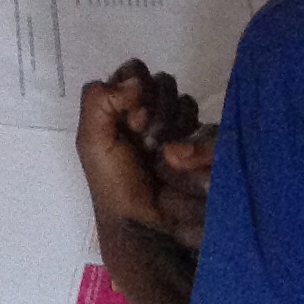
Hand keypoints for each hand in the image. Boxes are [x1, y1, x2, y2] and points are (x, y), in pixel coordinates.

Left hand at [76, 67, 207, 303]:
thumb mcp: (92, 143)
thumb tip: (135, 81)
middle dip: (156, 110)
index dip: (134, 89)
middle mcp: (151, 115)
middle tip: (146, 142)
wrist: (149, 232)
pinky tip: (184, 164)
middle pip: (164, 82)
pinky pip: (210, 126)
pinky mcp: (207, 147)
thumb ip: (99, 100)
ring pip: (187, 103)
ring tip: (164, 157)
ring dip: (175, 126)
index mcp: (121, 109)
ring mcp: (180, 130)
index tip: (130, 120)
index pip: (135, 70)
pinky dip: (198, 142)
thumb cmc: (117, 188)